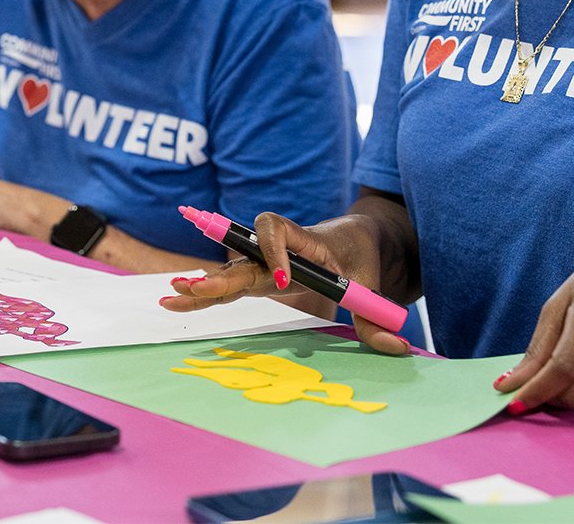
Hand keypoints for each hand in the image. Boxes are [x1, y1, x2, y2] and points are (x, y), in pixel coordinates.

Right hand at [159, 211, 409, 354]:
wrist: (358, 241)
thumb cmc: (362, 256)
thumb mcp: (372, 283)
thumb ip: (378, 316)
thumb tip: (399, 344)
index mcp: (304, 238)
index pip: (277, 229)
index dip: (275, 251)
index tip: (286, 282)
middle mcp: (277, 248)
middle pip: (243, 255)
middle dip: (222, 275)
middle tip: (196, 289)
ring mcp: (264, 263)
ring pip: (231, 270)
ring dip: (205, 284)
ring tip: (173, 294)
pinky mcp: (259, 279)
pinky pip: (230, 284)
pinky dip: (204, 294)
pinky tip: (175, 303)